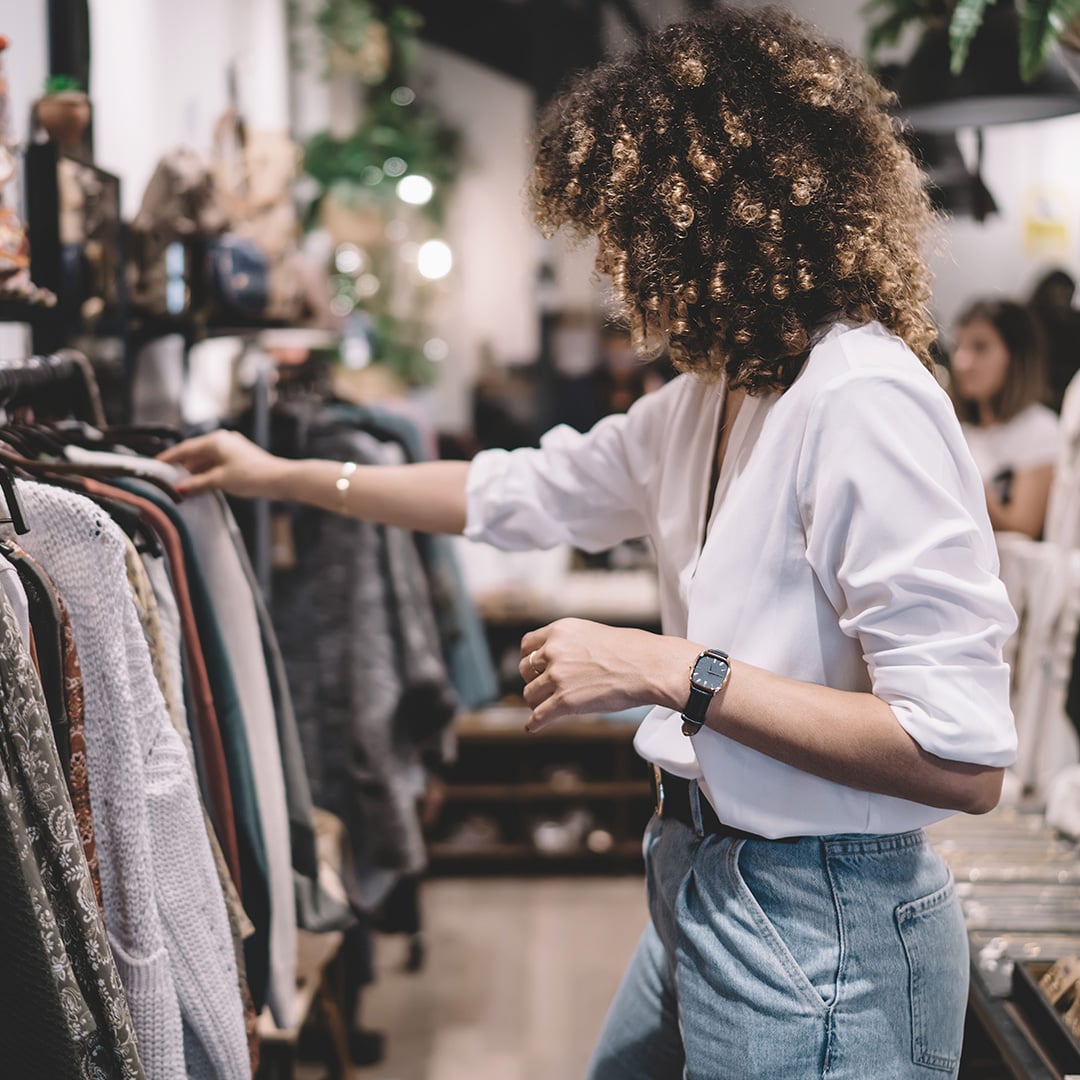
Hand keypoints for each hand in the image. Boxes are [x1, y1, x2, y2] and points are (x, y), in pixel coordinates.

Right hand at [158, 430, 287, 498]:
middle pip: (195, 453)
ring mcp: (232, 449)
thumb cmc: (252, 476)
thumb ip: (197, 484)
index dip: (169, 457)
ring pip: (206, 459)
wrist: (281, 479)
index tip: (156, 464)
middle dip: (181, 465)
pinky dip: (207, 473)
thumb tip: (179, 489)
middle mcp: (223, 440)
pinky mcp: (239, 458)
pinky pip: (216, 464)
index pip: (185, 448)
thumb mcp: (220, 480)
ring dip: (195, 471)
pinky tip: (201, 484)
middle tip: (166, 477)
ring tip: (181, 484)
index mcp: (216, 441)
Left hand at [518, 618, 699, 732]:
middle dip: (533, 680)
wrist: (649, 666)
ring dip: (537, 702)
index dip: (530, 658)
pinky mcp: (564, 700)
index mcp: (560, 631)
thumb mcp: (593, 634)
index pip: (528, 644)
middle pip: (524, 670)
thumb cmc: (632, 651)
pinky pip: (539, 716)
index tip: (534, 668)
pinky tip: (534, 727)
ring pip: (530, 694)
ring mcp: (557, 676)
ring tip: (545, 707)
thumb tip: (561, 661)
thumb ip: (571, 644)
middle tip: (543, 689)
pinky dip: (535, 723)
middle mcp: (554, 650)